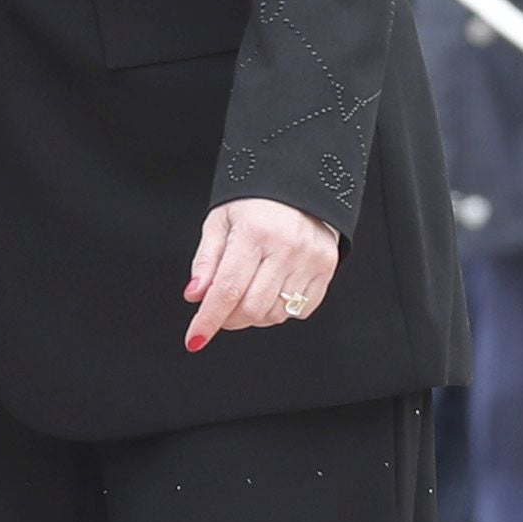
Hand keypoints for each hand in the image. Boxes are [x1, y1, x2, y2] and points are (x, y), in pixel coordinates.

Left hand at [180, 196, 338, 349]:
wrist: (299, 183)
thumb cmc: (256, 202)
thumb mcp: (221, 221)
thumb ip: (206, 261)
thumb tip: (196, 295)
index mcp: (255, 232)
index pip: (227, 290)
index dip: (208, 320)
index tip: (195, 339)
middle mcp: (287, 247)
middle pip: (251, 309)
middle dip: (229, 318)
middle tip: (221, 308)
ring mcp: (311, 259)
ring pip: (275, 314)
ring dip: (254, 316)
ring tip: (248, 292)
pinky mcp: (327, 267)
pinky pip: (300, 310)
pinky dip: (280, 311)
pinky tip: (272, 290)